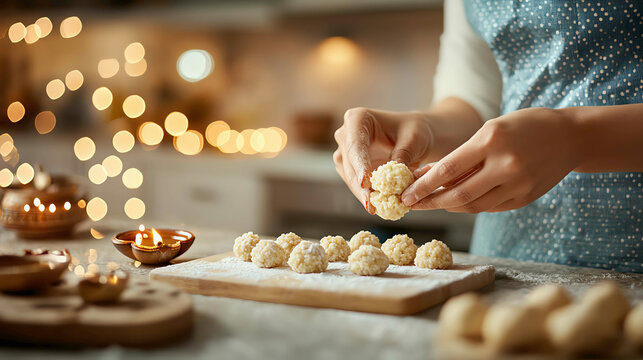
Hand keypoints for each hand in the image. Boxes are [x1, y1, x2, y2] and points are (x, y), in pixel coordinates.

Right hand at [333, 107, 432, 213]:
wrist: (414, 138)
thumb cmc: (415, 131)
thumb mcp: (415, 139)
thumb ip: (403, 154)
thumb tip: (392, 176)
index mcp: (358, 118)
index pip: (356, 144)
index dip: (360, 164)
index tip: (365, 182)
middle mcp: (346, 134)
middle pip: (349, 163)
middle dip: (361, 186)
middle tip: (372, 204)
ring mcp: (346, 152)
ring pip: (349, 177)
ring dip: (362, 194)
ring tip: (377, 209)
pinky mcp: (350, 169)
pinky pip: (355, 184)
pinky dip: (366, 195)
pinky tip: (377, 206)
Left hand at [401, 107, 582, 212]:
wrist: (570, 137)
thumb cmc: (524, 126)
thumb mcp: (491, 129)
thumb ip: (463, 154)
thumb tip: (429, 176)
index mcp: (491, 141)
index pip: (448, 169)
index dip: (423, 185)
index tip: (404, 194)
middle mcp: (505, 165)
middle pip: (458, 194)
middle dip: (430, 202)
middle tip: (410, 204)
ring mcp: (517, 185)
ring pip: (472, 206)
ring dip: (447, 206)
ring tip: (429, 202)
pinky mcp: (524, 199)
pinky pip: (488, 208)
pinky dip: (469, 206)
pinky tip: (455, 202)